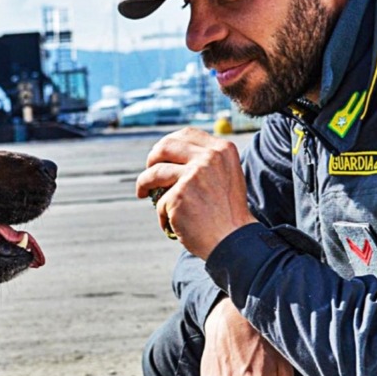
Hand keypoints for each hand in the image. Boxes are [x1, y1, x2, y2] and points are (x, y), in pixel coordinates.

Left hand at [135, 128, 257, 258]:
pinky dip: (162, 215)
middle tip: (148, 170)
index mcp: (222, 150)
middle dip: (151, 158)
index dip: (169, 143)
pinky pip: (159, 202)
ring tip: (142, 193)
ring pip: (155, 173)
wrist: (234, 241)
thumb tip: (173, 155)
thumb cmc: (229, 214)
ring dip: (143, 183)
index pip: (187, 134)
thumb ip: (207, 162)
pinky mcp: (178, 195)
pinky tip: (171, 224)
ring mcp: (193, 175)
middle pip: (165, 146)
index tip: (161, 155)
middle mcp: (209, 158)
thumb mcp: (227, 177)